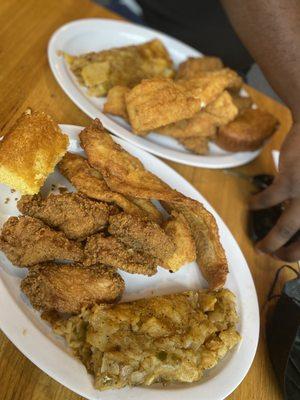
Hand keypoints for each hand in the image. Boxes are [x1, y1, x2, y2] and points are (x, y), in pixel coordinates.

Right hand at [250, 122, 299, 260]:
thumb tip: (299, 223)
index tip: (290, 254)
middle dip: (287, 254)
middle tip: (274, 256)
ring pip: (286, 228)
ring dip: (270, 241)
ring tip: (260, 247)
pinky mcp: (290, 181)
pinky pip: (269, 201)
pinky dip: (258, 204)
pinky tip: (252, 205)